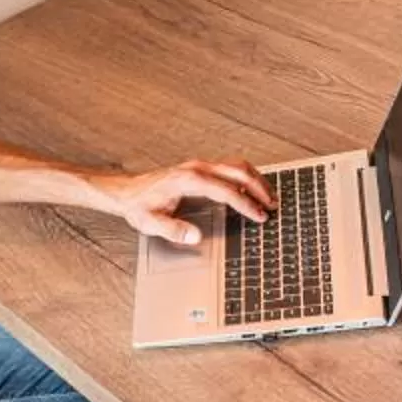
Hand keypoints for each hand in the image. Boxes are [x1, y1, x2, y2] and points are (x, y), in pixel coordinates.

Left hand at [96, 160, 273, 243]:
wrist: (128, 192)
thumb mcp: (151, 223)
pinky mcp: (200, 168)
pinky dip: (245, 177)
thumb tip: (194, 236)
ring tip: (269, 197)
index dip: (246, 204)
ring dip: (255, 180)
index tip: (260, 215)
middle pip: (238, 171)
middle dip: (259, 188)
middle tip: (273, 205)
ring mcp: (199, 165)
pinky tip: (252, 190)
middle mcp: (197, 168)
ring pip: (236, 166)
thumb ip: (172, 230)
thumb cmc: (139, 206)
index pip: (226, 191)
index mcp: (188, 180)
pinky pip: (229, 167)